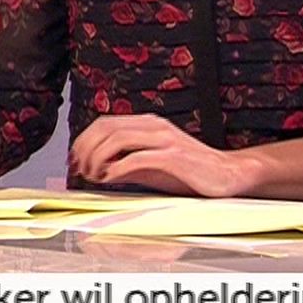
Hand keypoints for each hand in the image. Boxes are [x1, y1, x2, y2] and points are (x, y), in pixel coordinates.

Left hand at [68, 114, 246, 197]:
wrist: (227, 175)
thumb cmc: (189, 171)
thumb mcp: (150, 165)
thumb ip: (125, 164)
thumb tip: (96, 170)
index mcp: (146, 124)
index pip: (103, 123)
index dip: (83, 140)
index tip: (74, 160)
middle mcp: (153, 126)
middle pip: (105, 128)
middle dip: (85, 149)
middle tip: (79, 170)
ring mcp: (164, 139)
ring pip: (117, 139)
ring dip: (98, 158)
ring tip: (92, 176)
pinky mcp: (174, 156)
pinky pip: (136, 158)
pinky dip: (117, 168)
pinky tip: (109, 180)